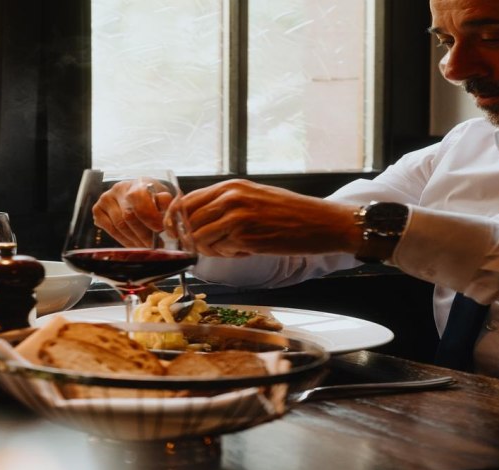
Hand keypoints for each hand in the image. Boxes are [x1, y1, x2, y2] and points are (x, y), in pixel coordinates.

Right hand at [92, 179, 176, 246]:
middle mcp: (119, 188)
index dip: (149, 216)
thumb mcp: (164, 198)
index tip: (160, 229)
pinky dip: (122, 240)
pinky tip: (132, 243)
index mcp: (138, 183)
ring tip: (144, 246)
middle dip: (143, 234)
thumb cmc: (153, 198)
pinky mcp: (97, 209)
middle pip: (128, 216)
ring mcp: (106, 198)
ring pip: (118, 226)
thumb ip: (167, 204)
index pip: (139, 199)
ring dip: (133, 240)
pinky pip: (109, 229)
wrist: (138, 194)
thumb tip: (167, 216)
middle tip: (154, 245)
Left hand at [171, 179, 362, 256]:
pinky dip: (229, 254)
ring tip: (234, 247)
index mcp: (230, 186)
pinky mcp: (245, 237)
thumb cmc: (288, 212)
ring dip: (211, 248)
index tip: (178, 233)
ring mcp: (236, 217)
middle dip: (191, 238)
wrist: (321, 222)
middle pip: (188, 222)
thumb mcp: (253, 196)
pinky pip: (220, 250)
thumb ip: (224, 203)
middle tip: (208, 246)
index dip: (177, 221)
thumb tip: (194, 218)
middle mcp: (230, 198)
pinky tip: (247, 250)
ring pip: (200, 239)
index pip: (186, 202)